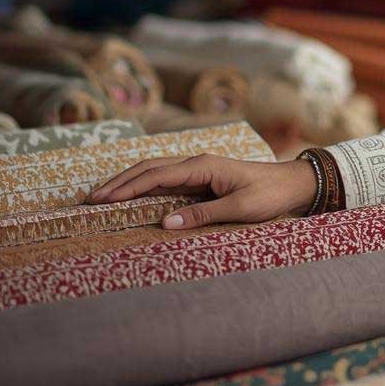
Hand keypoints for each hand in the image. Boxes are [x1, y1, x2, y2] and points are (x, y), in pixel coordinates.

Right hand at [87, 154, 317, 230]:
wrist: (293, 183)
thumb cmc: (270, 194)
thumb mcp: (239, 208)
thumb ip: (203, 215)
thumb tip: (164, 222)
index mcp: (203, 166)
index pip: (156, 175)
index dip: (128, 187)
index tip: (104, 199)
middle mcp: (197, 163)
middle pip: (149, 168)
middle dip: (119, 182)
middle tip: (91, 199)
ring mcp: (198, 168)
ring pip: (155, 171)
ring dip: (129, 182)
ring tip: (103, 196)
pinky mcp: (202, 177)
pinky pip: (167, 179)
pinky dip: (145, 185)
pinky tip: (132, 195)